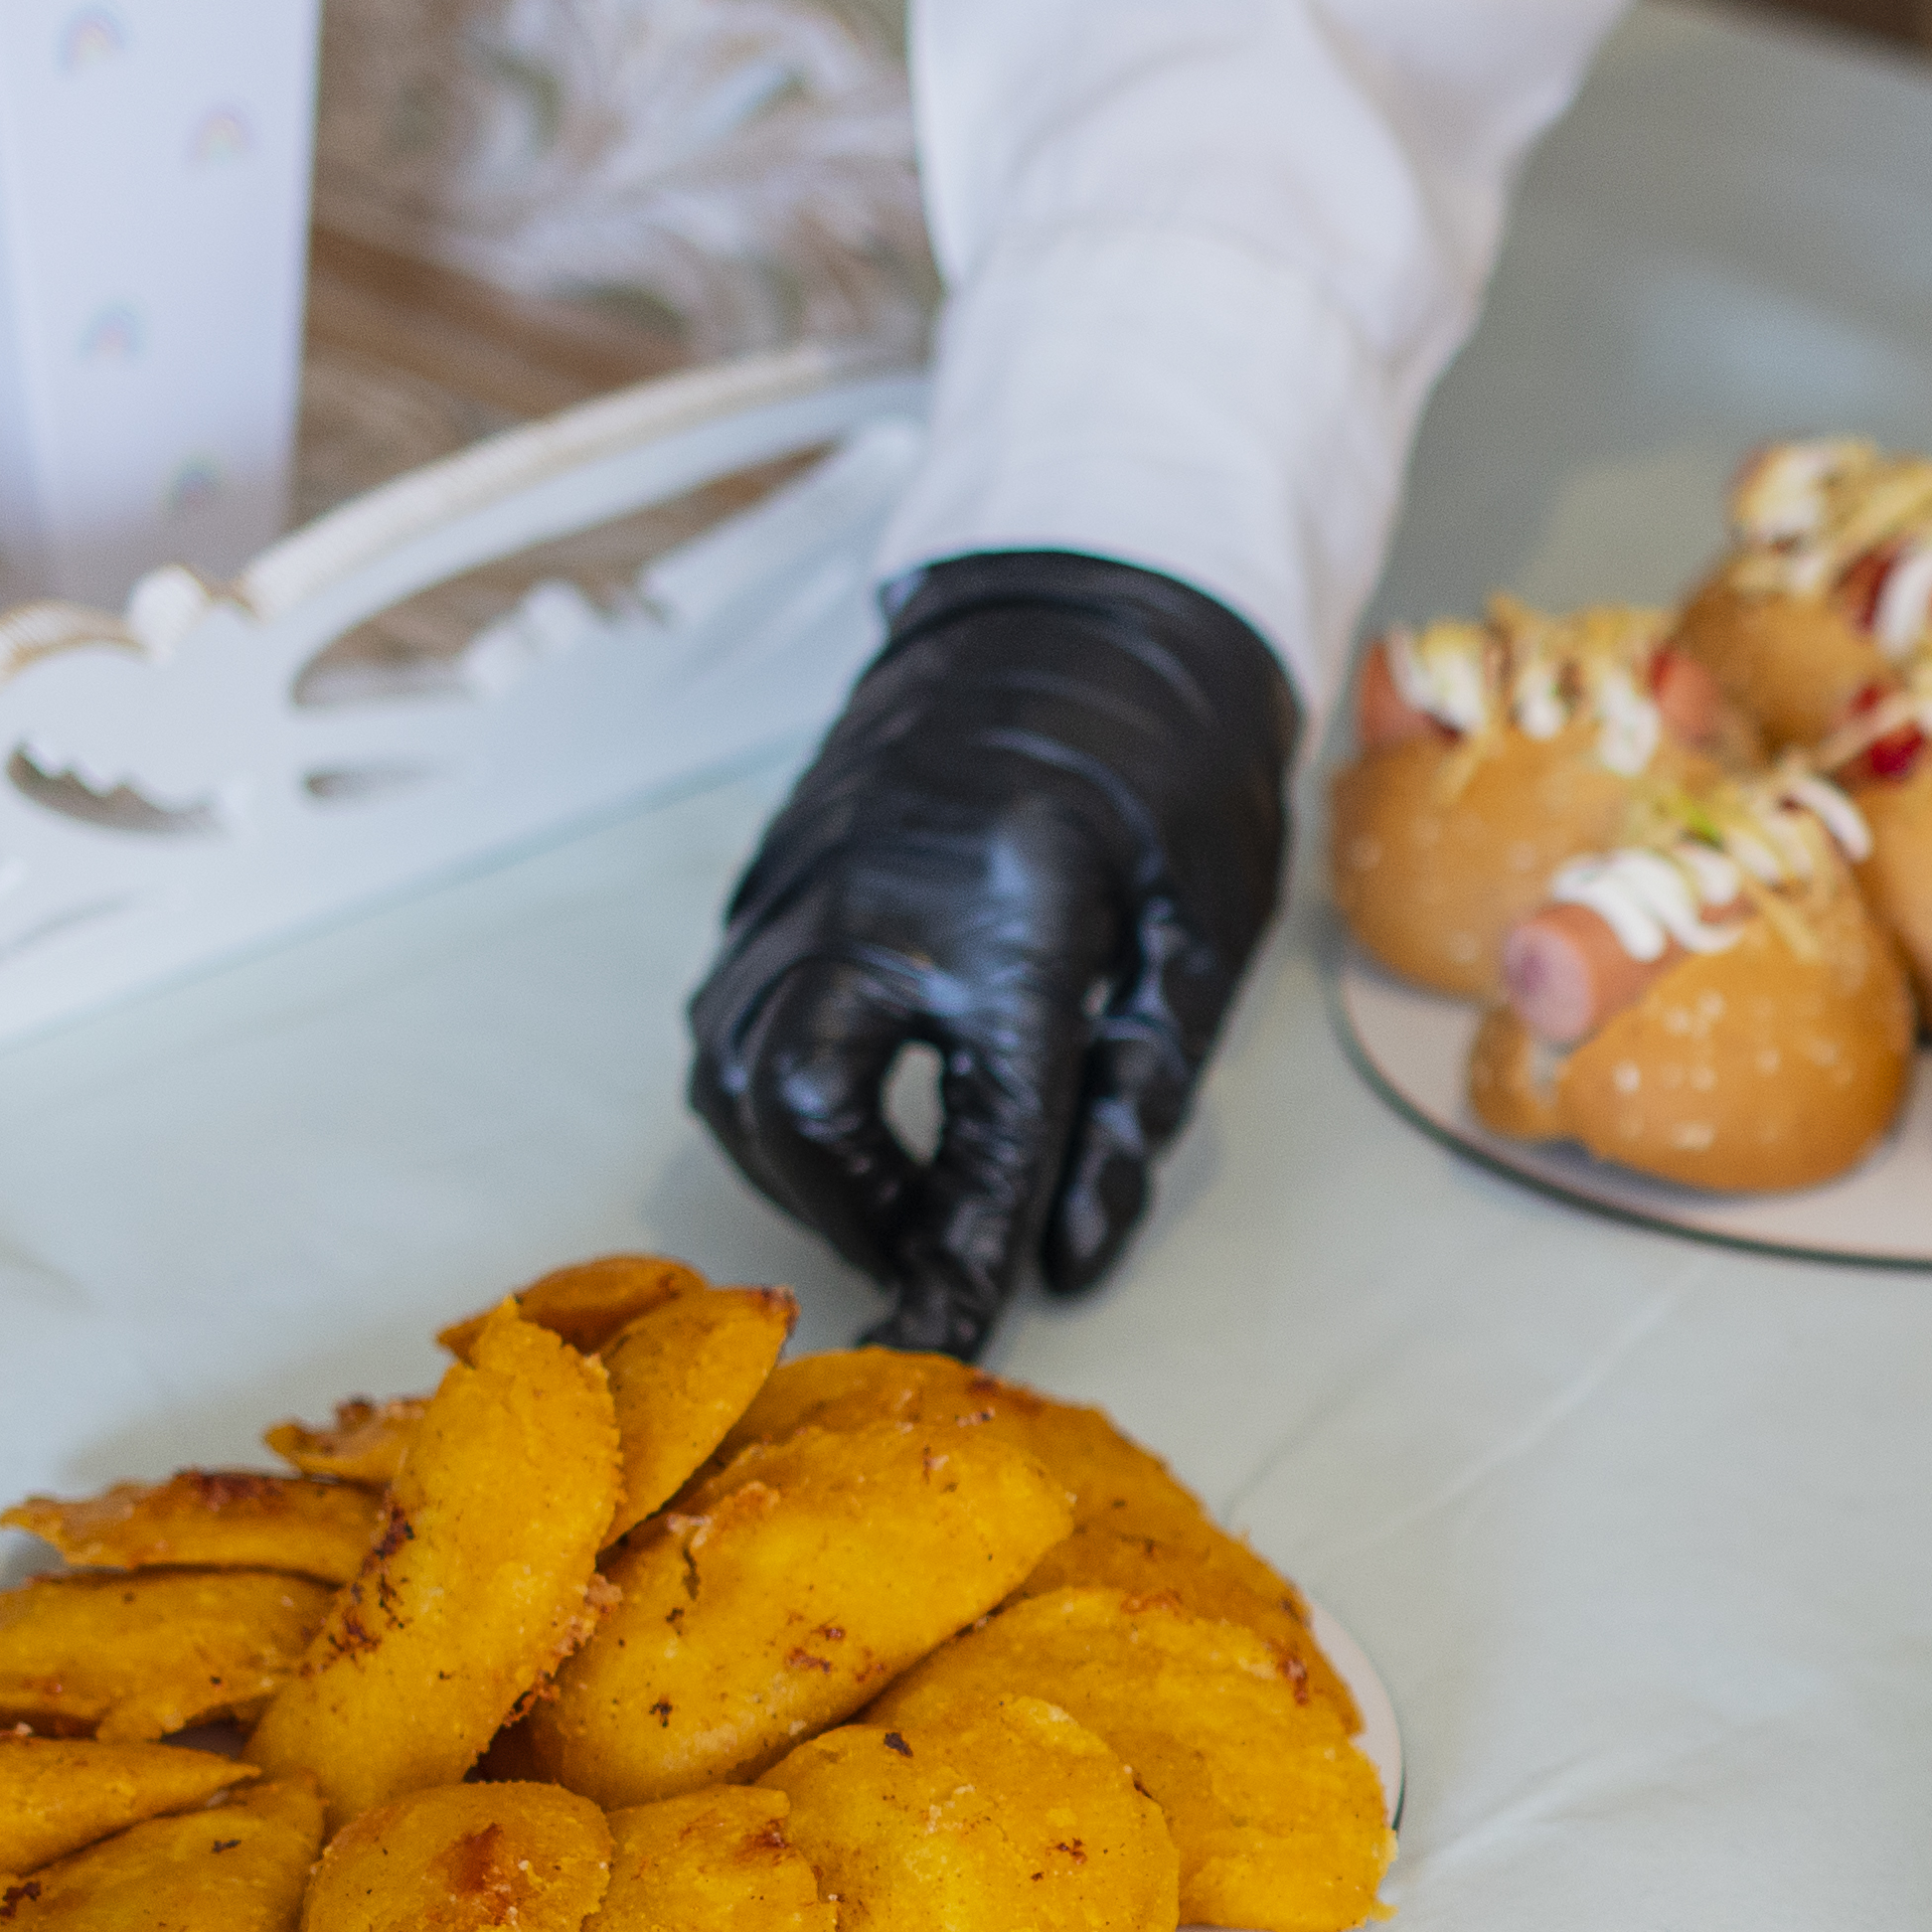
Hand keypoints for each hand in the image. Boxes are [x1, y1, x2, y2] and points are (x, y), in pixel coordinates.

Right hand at [681, 552, 1299, 1364]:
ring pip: (728, 1057)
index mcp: (1009, 908)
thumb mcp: (1203, 938)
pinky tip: (855, 1113)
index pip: (978, 1128)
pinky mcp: (773, 861)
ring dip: (796, 1158)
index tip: (956, 1333)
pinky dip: (770, 1087)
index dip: (967, 1250)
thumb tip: (1070, 1254)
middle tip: (930, 1251)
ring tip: (894, 1196)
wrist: (1088, 598)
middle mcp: (873, 888)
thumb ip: (1140, 1102)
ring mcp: (802, 868)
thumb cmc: (1174, 764)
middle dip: (850, 1207)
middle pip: (793, 1097)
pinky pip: (728, 1001)